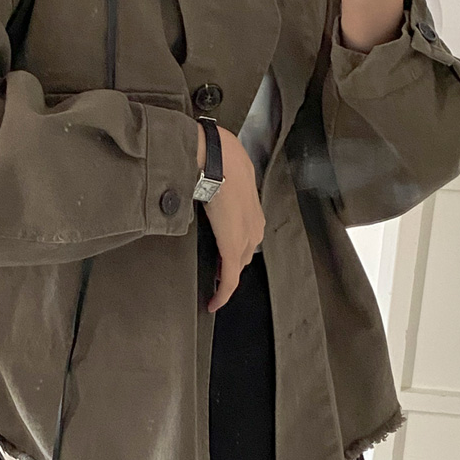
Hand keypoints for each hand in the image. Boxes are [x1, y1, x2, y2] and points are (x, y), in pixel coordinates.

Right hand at [198, 123, 263, 312]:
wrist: (217, 157)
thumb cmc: (219, 156)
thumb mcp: (224, 170)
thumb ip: (219, 181)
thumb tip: (204, 180)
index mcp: (253, 209)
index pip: (246, 238)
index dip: (235, 252)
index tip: (224, 262)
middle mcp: (255, 226)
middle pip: (243, 256)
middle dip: (230, 267)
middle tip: (215, 275)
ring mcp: (246, 238)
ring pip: (236, 268)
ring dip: (225, 278)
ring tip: (212, 288)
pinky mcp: (233, 248)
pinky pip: (230, 279)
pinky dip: (223, 293)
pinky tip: (214, 303)